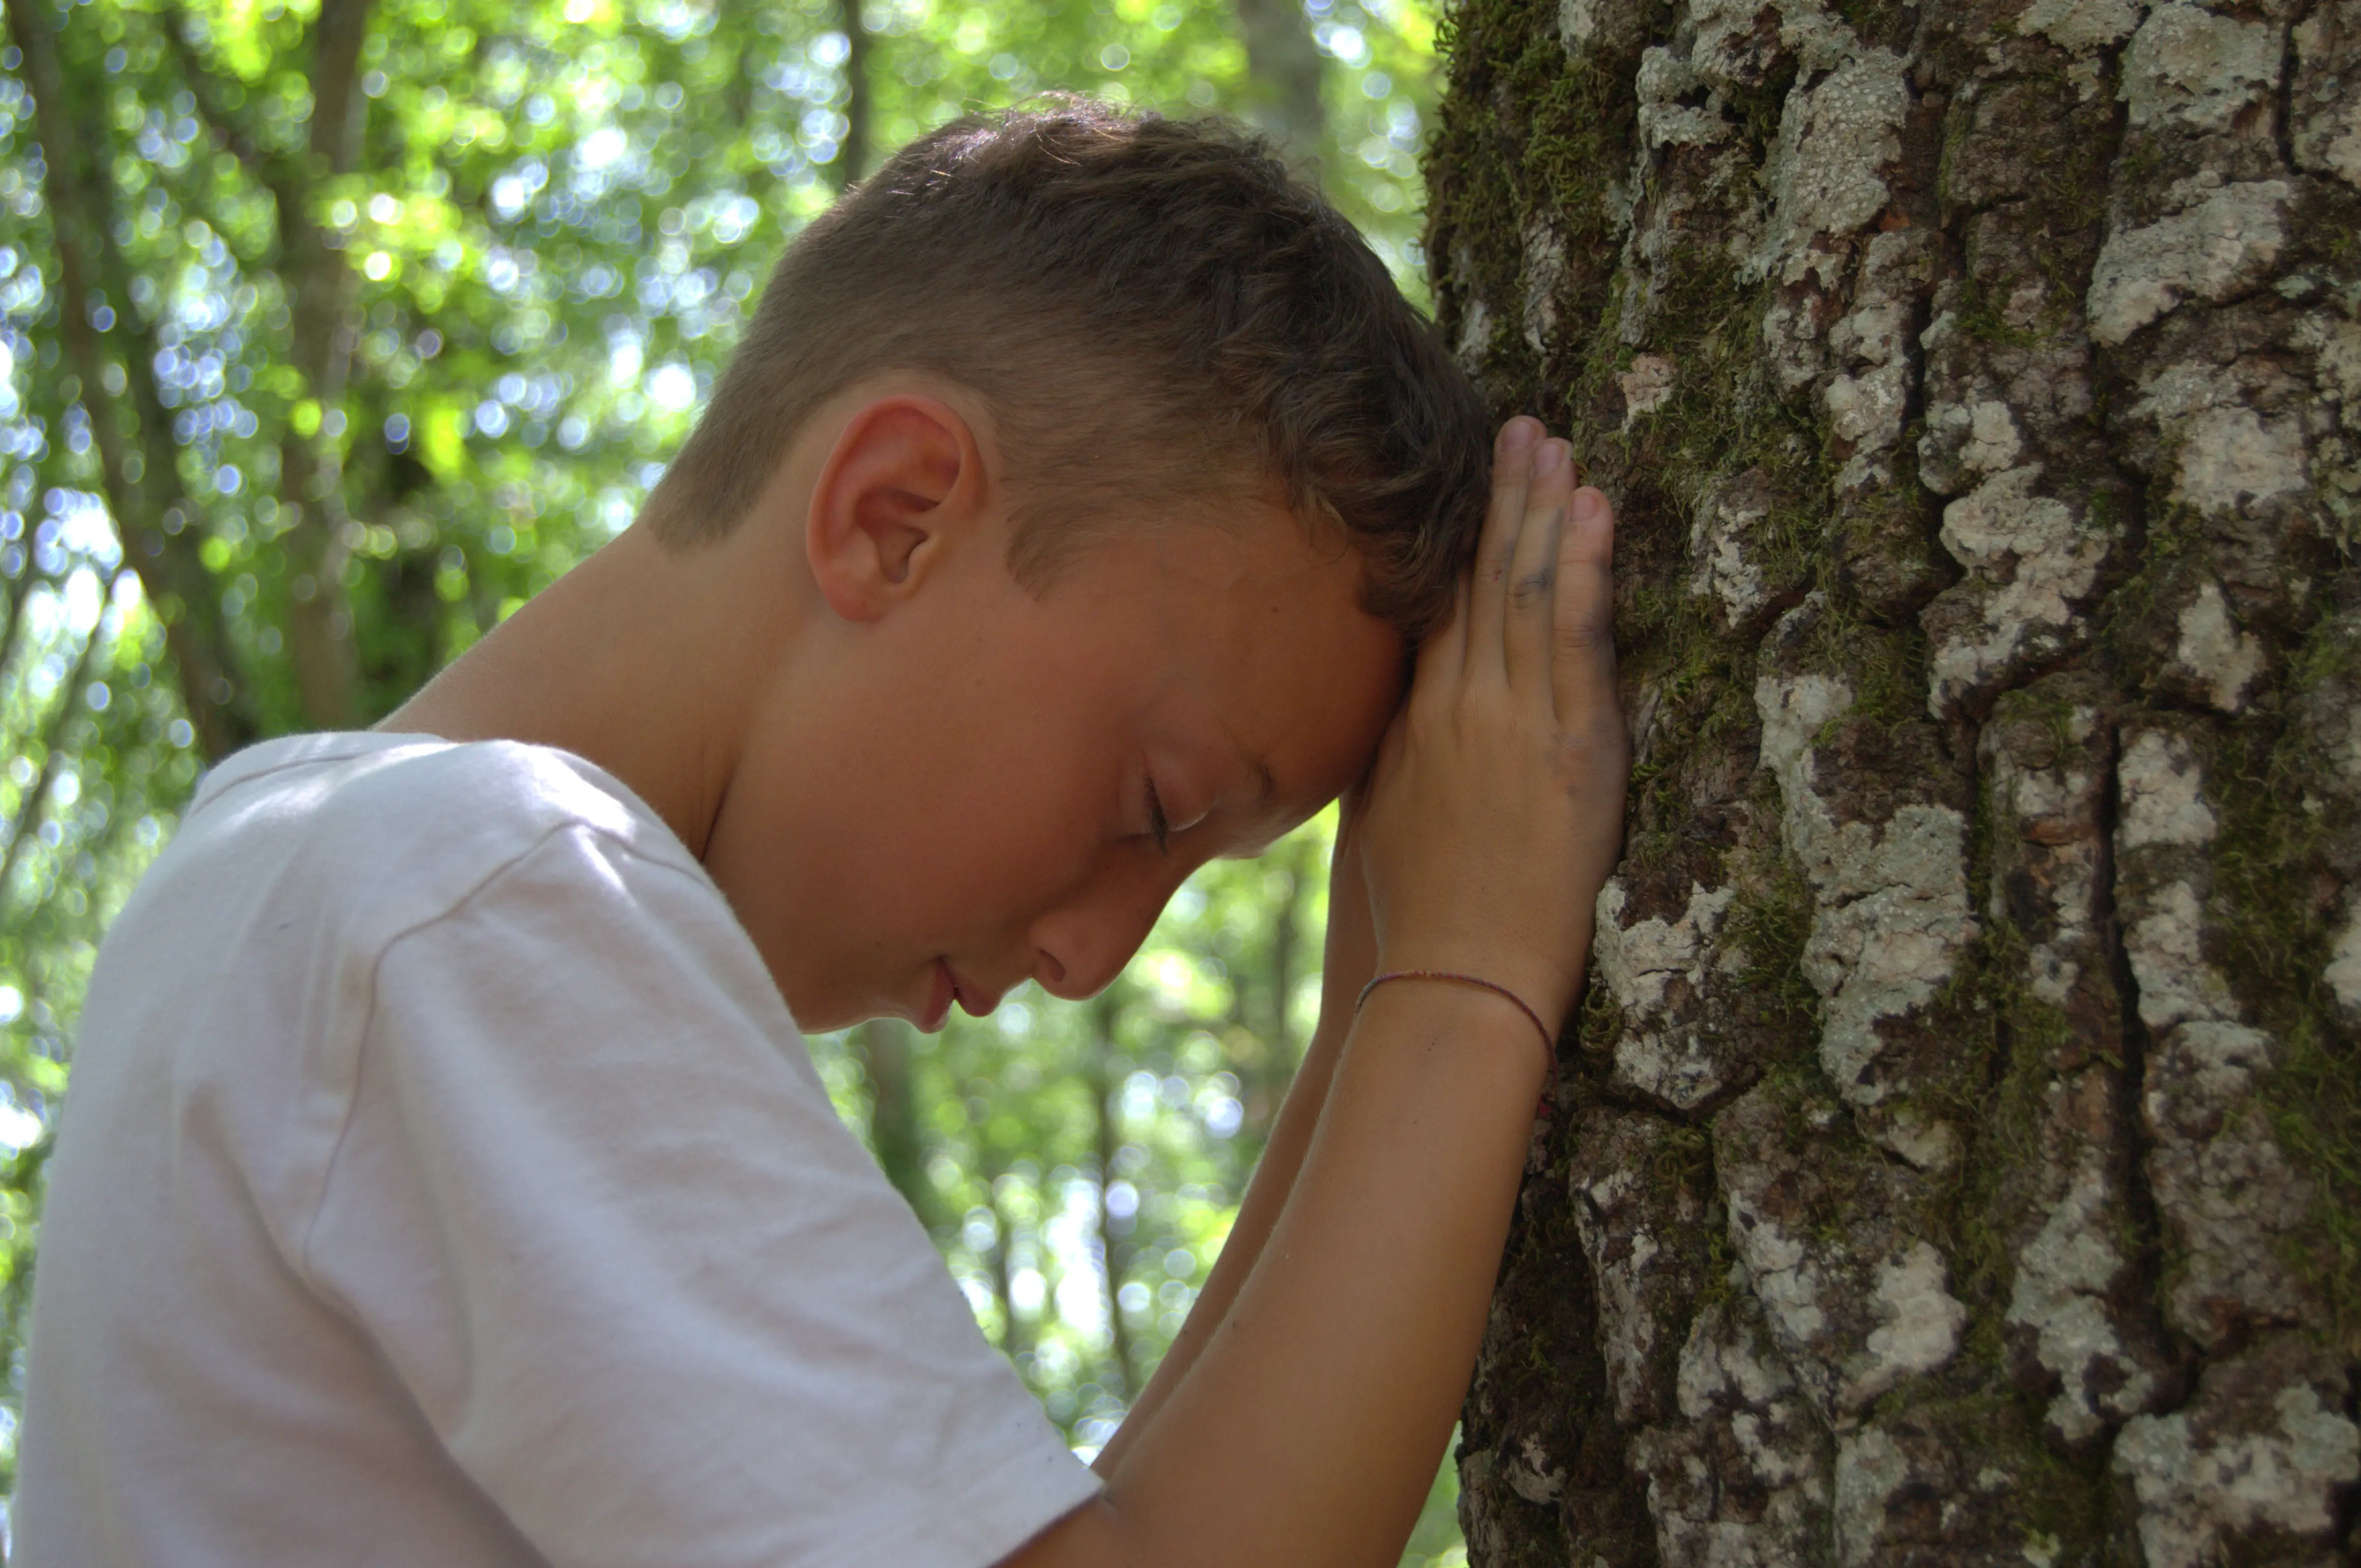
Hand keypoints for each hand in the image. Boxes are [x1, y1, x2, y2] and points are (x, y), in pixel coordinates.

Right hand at [1354, 418, 1627, 1032]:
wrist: (1451, 981)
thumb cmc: (1415, 925)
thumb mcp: (1381, 828)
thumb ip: (1390, 764)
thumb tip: (1396, 726)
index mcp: (1410, 728)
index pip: (1434, 611)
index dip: (1453, 542)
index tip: (1467, 481)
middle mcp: (1454, 710)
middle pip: (1473, 584)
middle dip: (1497, 501)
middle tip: (1519, 427)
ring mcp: (1507, 723)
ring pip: (1521, 594)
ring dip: (1541, 513)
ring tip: (1556, 444)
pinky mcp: (1567, 749)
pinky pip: (1574, 639)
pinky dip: (1582, 570)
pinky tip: (1593, 512)